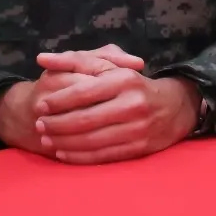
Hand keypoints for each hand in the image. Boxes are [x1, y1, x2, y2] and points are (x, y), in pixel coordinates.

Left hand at [31, 68, 201, 164]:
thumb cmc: (136, 85)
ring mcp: (138, 129)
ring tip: (46, 139)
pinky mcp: (140, 148)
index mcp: (126, 80)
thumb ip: (77, 60)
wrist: (177, 107)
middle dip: (57, 124)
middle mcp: (133, 104)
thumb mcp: (113, 66)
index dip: (58, 101)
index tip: (41, 105)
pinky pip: (103, 155)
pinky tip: (63, 152)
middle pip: (85, 119)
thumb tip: (42, 59)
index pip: (84, 92)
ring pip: (92, 140)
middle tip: (39, 125)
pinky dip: (79, 156)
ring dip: (64, 142)